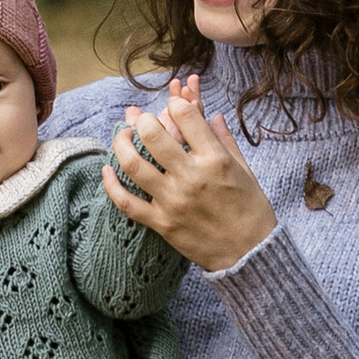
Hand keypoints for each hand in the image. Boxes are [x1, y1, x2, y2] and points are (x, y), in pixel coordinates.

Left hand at [103, 87, 275, 272]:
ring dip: (122, 145)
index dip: (175, 103)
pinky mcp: (162, 223)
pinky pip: (127, 203)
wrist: (250, 255)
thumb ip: (225, 140)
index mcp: (215, 160)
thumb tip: (213, 115)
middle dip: (143, 120)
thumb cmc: (252, 210)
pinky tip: (107, 170)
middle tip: (142, 120)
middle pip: (153, 135)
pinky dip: (111, 185)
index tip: (172, 105)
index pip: (185, 116)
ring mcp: (173, 201)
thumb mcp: (245, 170)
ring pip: (134, 165)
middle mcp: (191, 177)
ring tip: (123, 137)